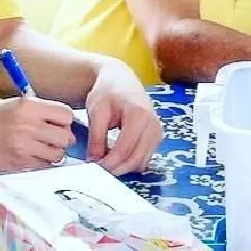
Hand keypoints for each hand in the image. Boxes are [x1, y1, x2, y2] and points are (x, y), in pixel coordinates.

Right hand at [0, 98, 75, 170]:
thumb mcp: (16, 104)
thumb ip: (41, 111)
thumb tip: (69, 124)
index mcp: (28, 106)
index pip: (66, 114)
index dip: (65, 121)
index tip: (58, 124)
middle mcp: (27, 125)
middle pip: (66, 136)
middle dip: (63, 138)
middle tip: (52, 138)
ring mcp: (22, 146)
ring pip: (57, 154)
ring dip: (54, 152)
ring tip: (41, 147)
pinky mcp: (18, 162)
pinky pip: (43, 165)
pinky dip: (41, 162)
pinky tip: (30, 154)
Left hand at [85, 60, 162, 175]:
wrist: (120, 80)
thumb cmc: (107, 91)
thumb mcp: (97, 111)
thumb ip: (96, 138)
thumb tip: (94, 162)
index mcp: (140, 115)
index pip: (124, 149)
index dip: (108, 162)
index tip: (93, 167)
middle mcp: (153, 124)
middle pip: (136, 159)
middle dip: (116, 168)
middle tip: (97, 170)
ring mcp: (157, 131)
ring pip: (141, 162)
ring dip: (123, 167)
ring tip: (105, 162)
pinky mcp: (156, 137)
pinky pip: (144, 158)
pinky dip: (130, 162)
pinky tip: (115, 157)